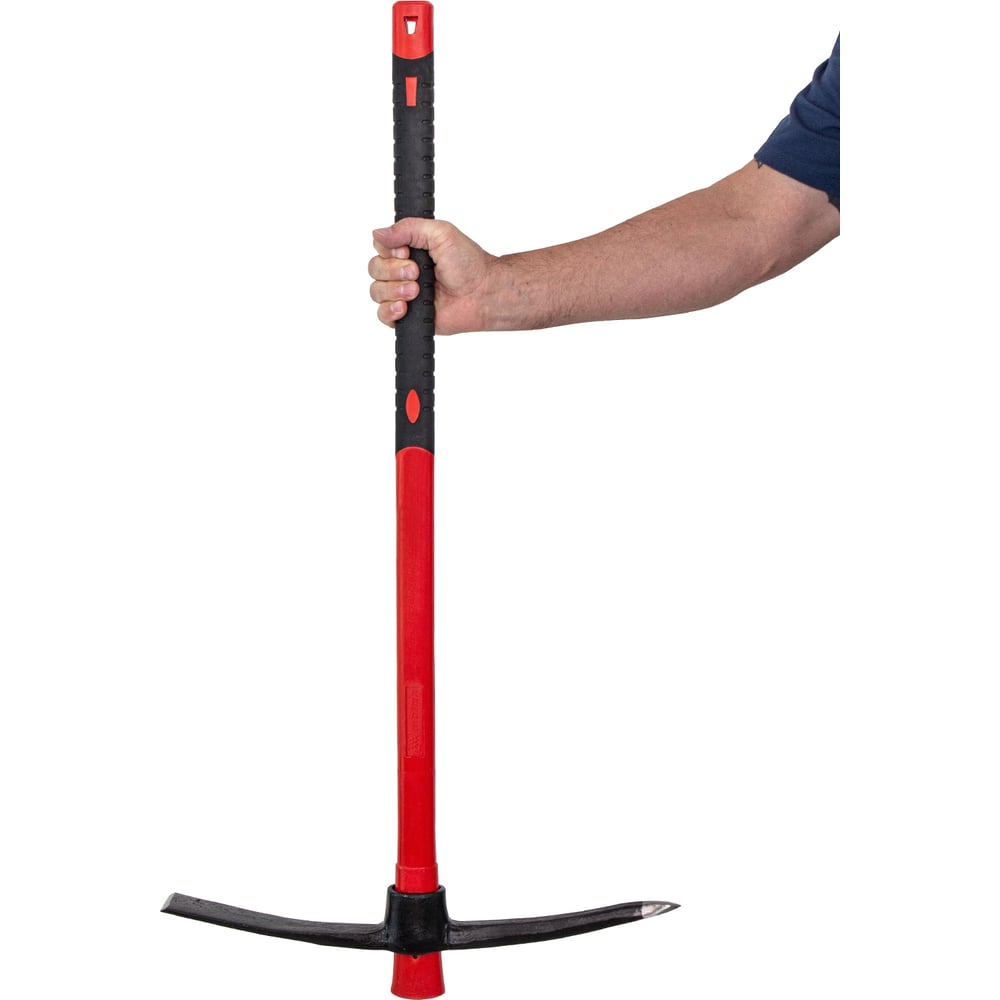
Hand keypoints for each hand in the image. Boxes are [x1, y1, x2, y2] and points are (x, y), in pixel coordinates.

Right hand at [368, 219, 495, 334]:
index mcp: (410, 249)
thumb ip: (408, 228)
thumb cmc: (468, 264)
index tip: (406, 252)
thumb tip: (377, 232)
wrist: (482, 293)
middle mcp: (403, 271)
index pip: (380, 247)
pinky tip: (405, 307)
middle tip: (416, 273)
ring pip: (376, 292)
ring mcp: (404, 294)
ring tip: (416, 291)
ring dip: (394, 290)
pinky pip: (382, 316)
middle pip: (375, 269)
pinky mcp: (407, 316)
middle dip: (393, 271)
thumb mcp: (440, 232)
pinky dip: (389, 311)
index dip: (388, 250)